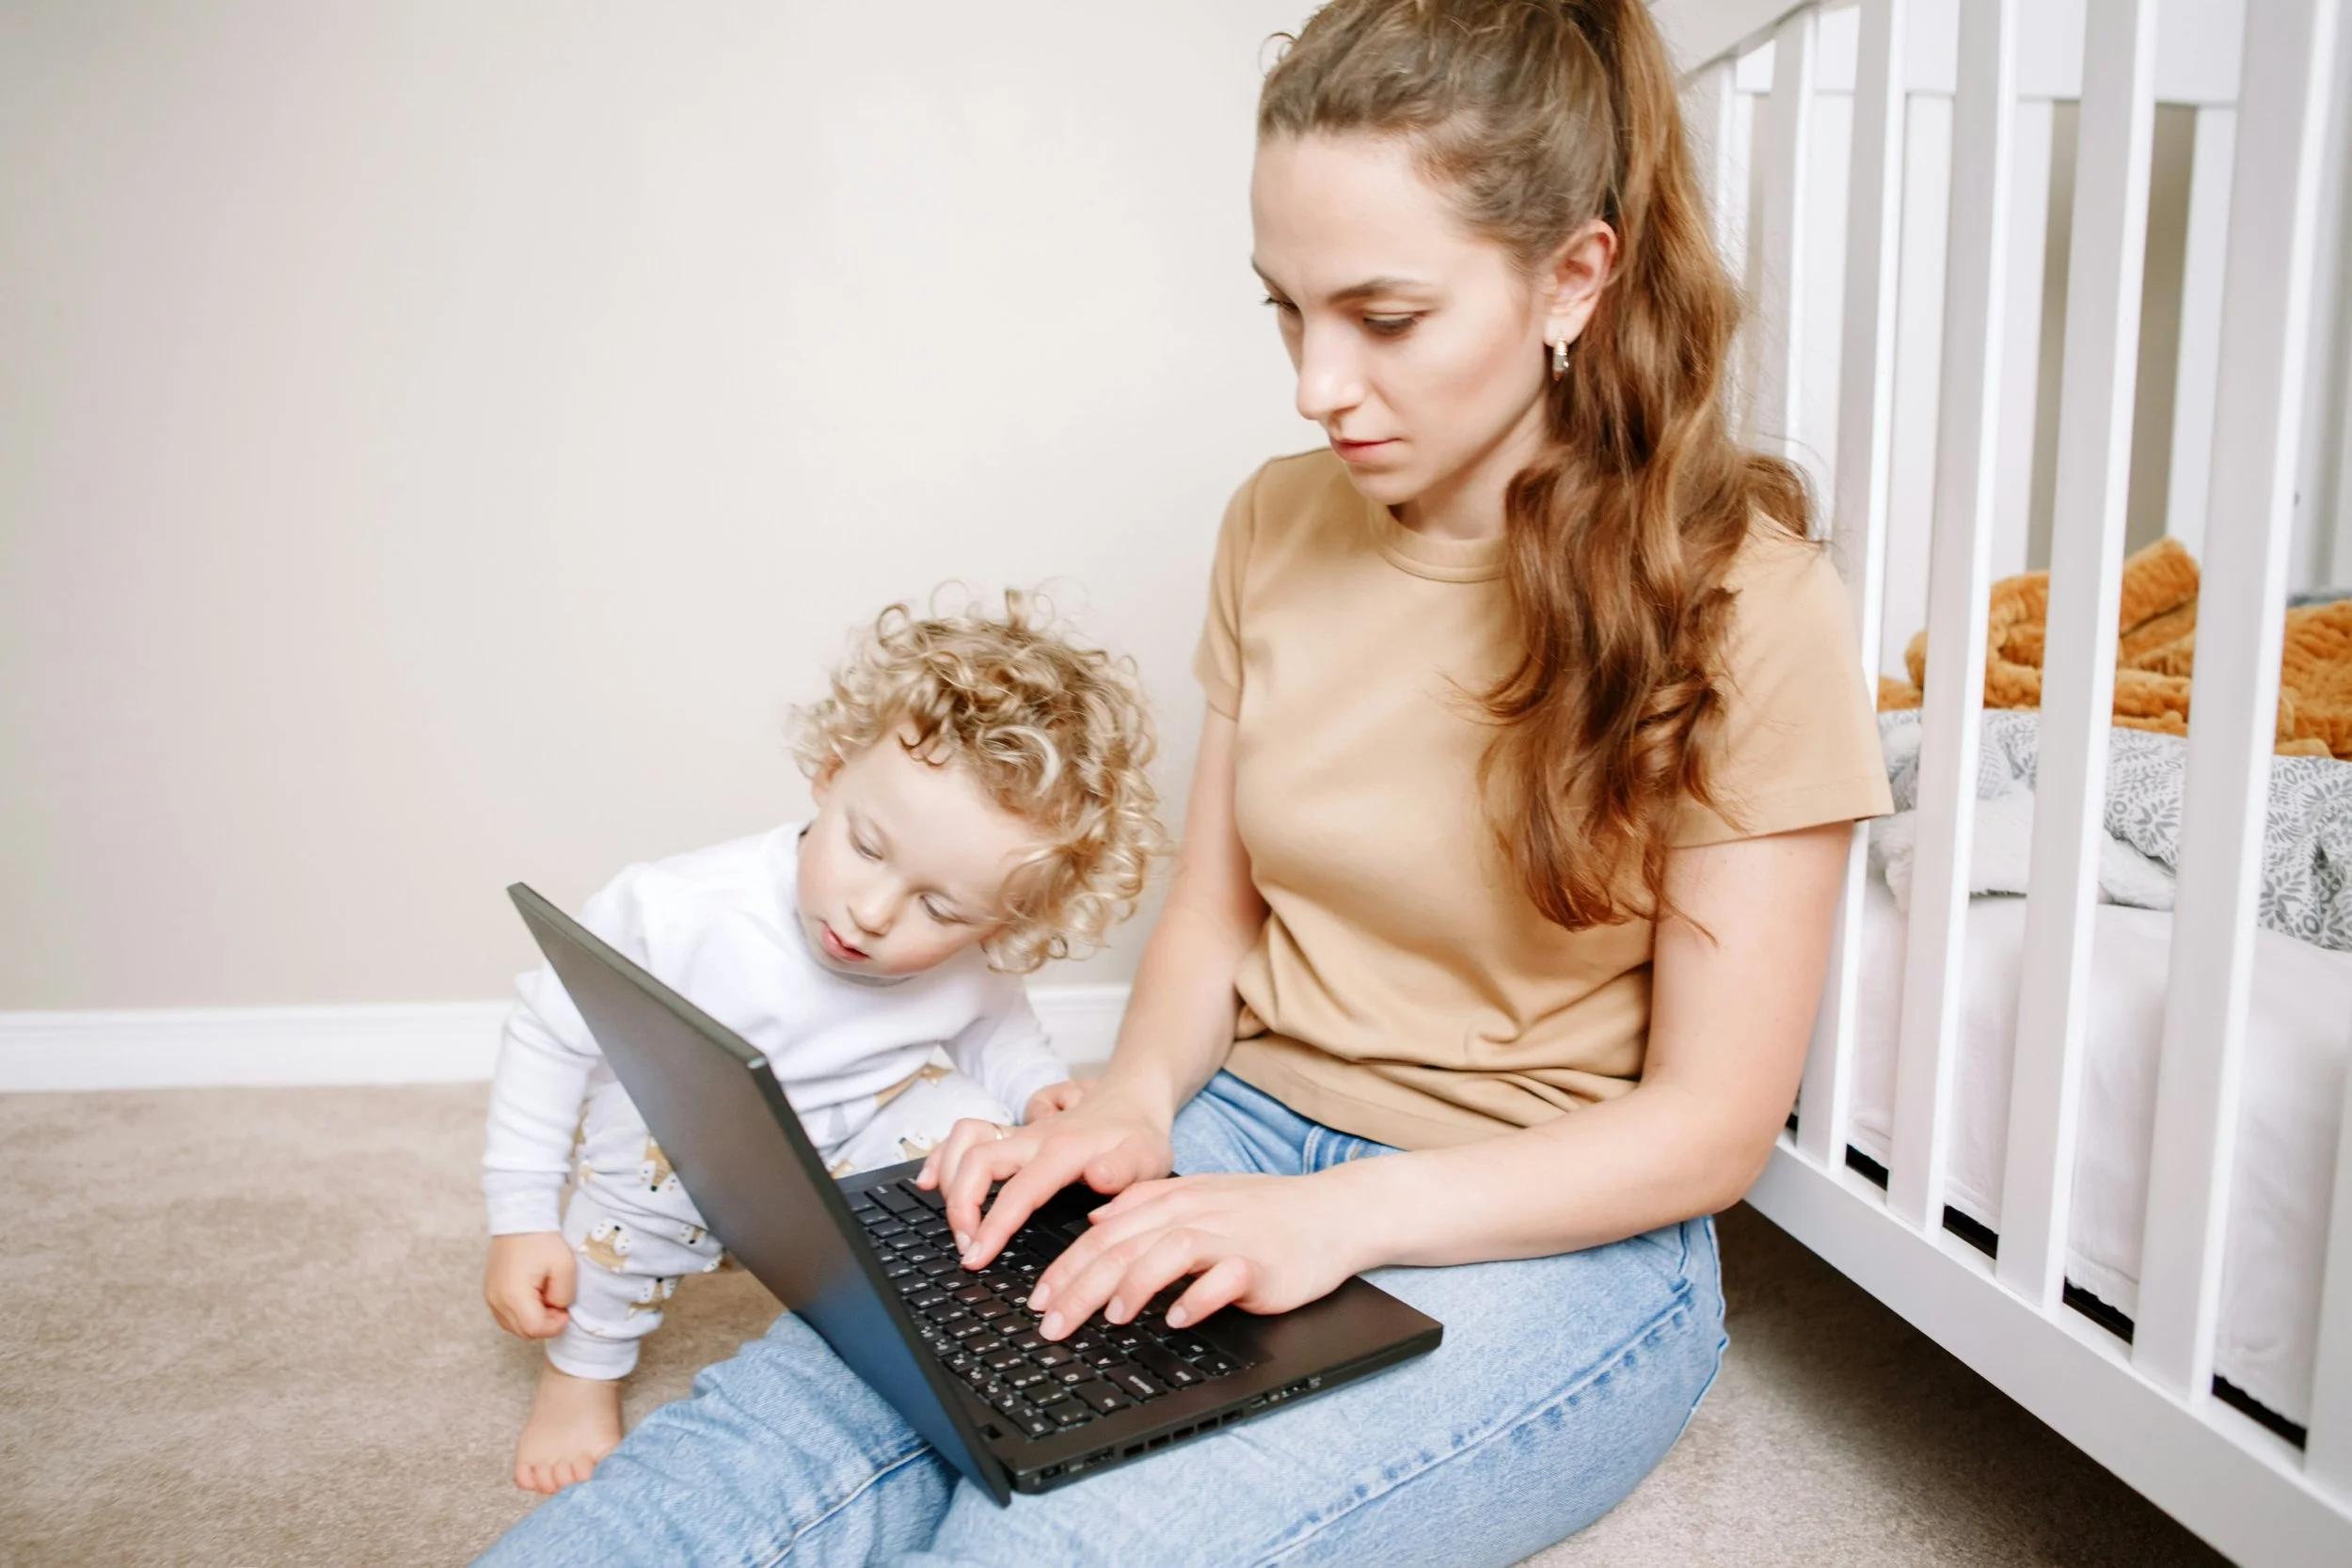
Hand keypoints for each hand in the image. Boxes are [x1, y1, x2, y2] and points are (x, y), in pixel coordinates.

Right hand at [485, 1231, 576, 1338]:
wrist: (519, 1219)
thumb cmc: (542, 1240)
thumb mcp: (565, 1267)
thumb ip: (564, 1295)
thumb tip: (556, 1309)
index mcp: (514, 1295)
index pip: (535, 1329)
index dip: (554, 1325)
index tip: (565, 1310)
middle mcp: (497, 1300)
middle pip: (523, 1332)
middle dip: (545, 1324)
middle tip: (557, 1304)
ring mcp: (490, 1297)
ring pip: (513, 1326)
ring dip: (533, 1320)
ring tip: (546, 1298)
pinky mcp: (489, 1292)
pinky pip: (505, 1316)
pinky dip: (521, 1314)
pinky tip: (534, 1296)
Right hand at [916, 1086, 1174, 1269]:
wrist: (1133, 1098)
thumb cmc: (1139, 1136)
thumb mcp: (1147, 1158)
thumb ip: (1124, 1169)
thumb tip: (1098, 1177)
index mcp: (1064, 1151)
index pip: (1019, 1189)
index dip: (993, 1224)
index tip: (976, 1255)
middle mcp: (1033, 1138)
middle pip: (977, 1160)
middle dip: (960, 1206)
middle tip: (965, 1247)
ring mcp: (1018, 1135)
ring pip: (965, 1141)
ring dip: (947, 1177)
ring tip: (951, 1219)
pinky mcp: (1011, 1135)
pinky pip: (966, 1134)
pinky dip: (943, 1154)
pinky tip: (929, 1180)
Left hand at [1026, 1169, 1371, 1339]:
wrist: (1333, 1211)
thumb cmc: (1264, 1211)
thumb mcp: (1200, 1196)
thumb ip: (1146, 1205)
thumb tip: (1096, 1221)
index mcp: (1173, 1200)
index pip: (1104, 1233)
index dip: (1065, 1267)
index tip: (1037, 1302)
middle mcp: (1195, 1213)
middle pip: (1124, 1245)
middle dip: (1079, 1287)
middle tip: (1051, 1324)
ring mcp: (1229, 1236)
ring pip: (1166, 1253)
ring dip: (1132, 1286)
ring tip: (1109, 1318)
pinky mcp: (1260, 1263)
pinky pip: (1223, 1279)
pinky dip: (1196, 1298)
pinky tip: (1177, 1318)